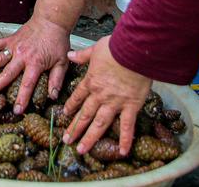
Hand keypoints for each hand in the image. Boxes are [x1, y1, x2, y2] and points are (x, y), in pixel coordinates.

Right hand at [0, 14, 72, 113]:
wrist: (52, 20)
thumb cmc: (57, 42)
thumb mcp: (62, 62)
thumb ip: (56, 80)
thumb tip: (52, 97)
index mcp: (35, 64)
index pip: (27, 84)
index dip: (22, 98)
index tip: (16, 111)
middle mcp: (22, 56)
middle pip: (7, 73)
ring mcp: (15, 47)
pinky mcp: (11, 39)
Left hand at [60, 36, 152, 156]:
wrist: (134, 51)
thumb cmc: (116, 47)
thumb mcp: (95, 48)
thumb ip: (82, 55)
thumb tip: (69, 55)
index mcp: (91, 81)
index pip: (77, 97)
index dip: (70, 106)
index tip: (64, 115)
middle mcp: (100, 95)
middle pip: (85, 114)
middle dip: (74, 128)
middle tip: (66, 140)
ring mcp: (115, 103)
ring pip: (99, 124)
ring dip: (89, 138)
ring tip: (81, 150)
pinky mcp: (131, 106)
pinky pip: (127, 126)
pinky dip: (125, 140)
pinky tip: (122, 152)